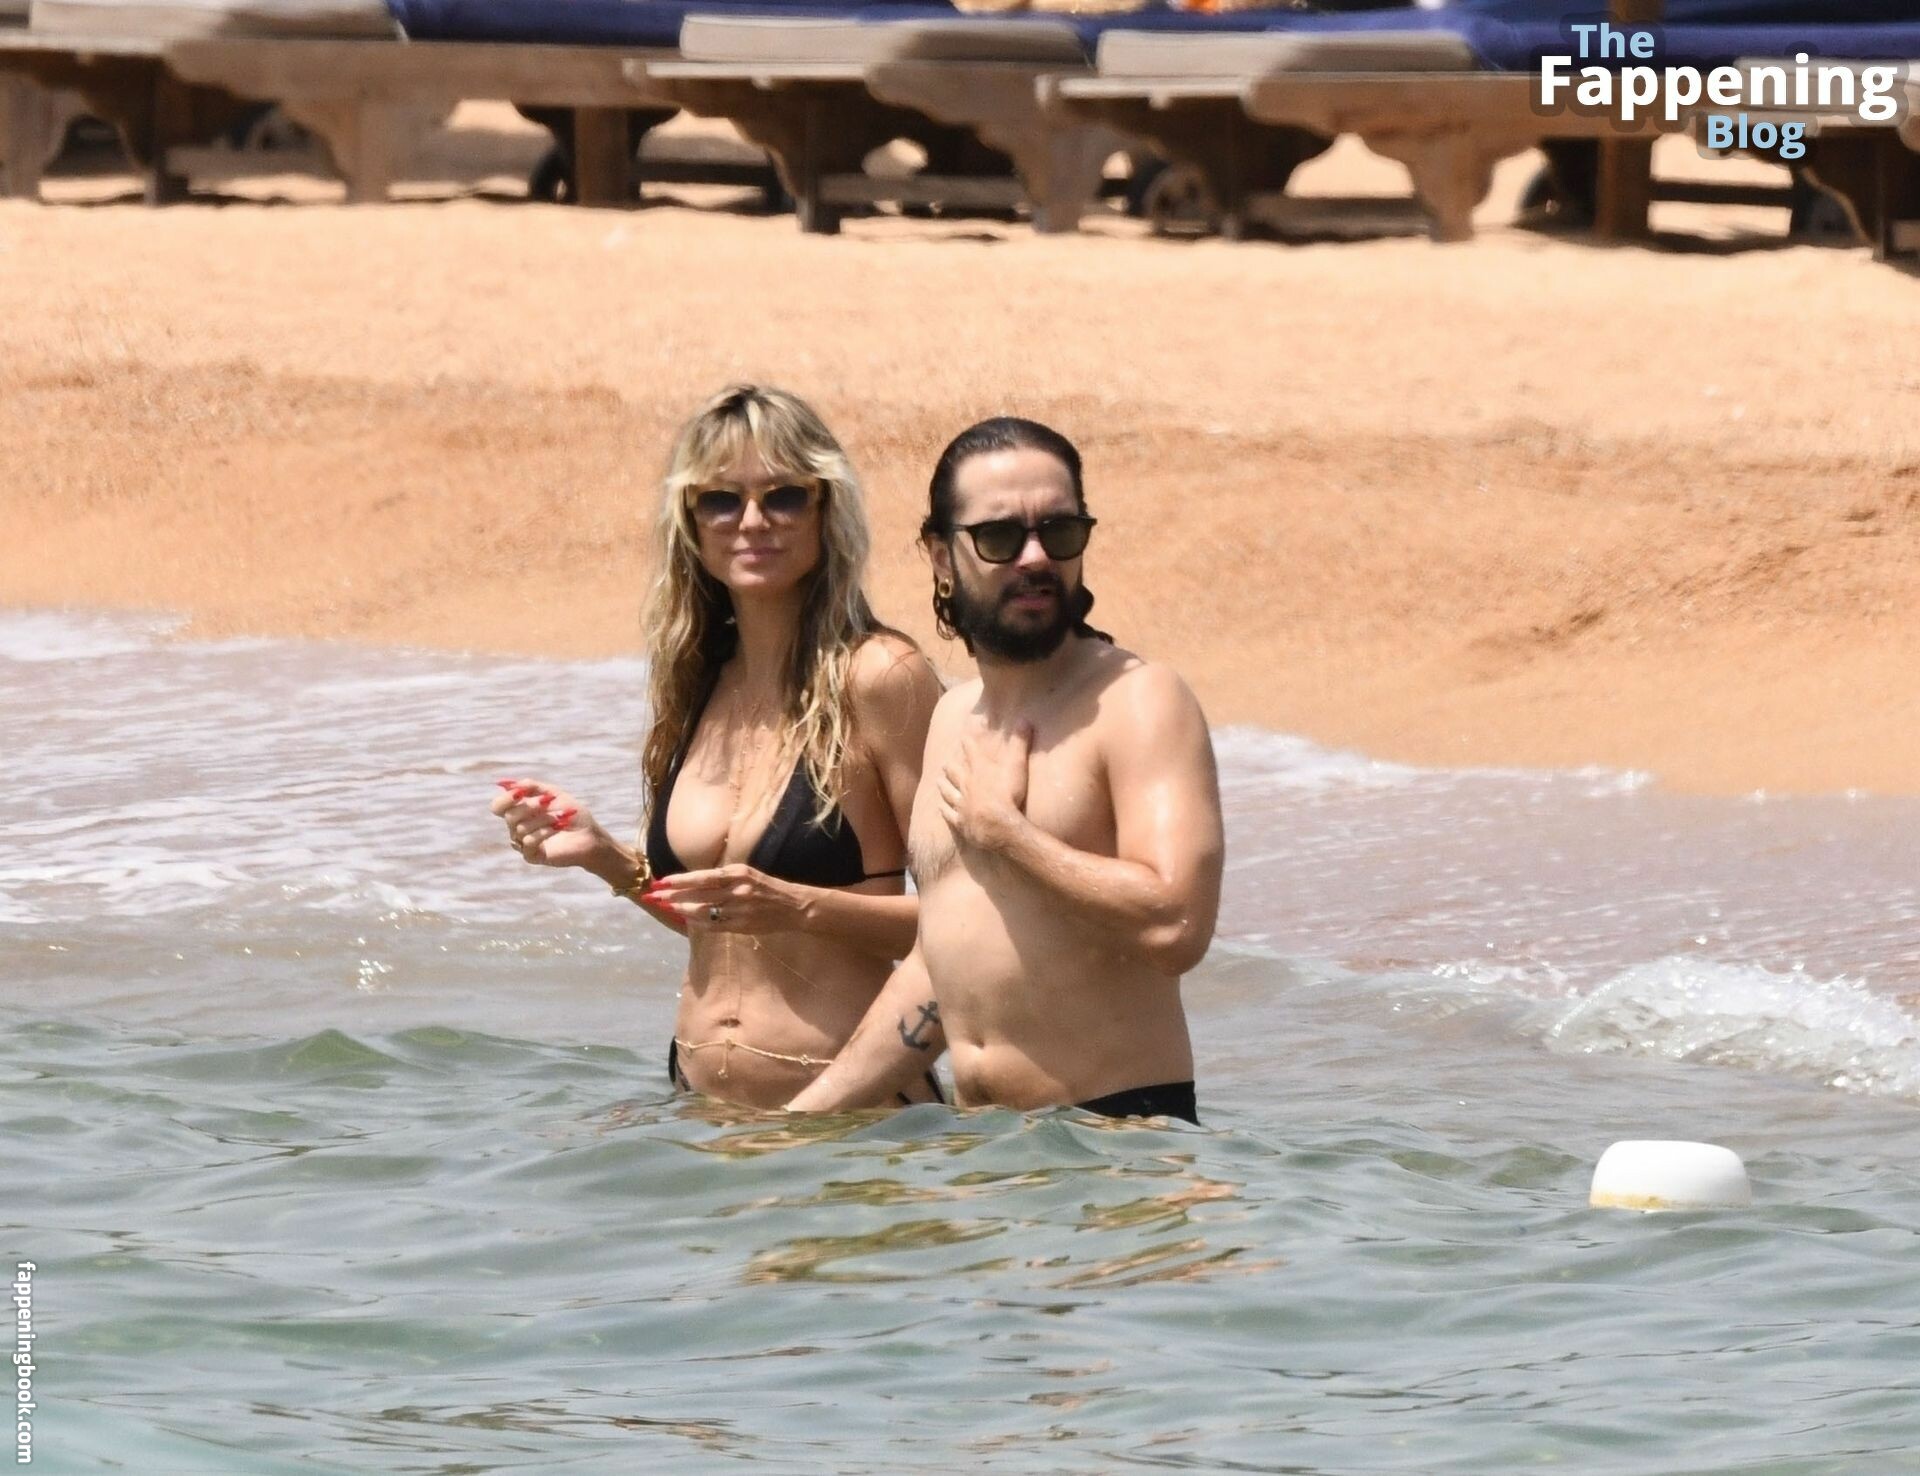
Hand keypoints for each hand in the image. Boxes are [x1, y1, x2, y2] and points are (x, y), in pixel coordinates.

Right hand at [491, 777, 606, 868]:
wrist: (590, 834)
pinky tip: (557, 828)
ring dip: (543, 819)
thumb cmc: (572, 814)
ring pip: (520, 828)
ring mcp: (524, 843)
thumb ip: (532, 787)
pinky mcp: (532, 856)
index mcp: (520, 811)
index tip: (520, 793)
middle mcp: (517, 827)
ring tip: (560, 818)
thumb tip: (507, 784)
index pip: (498, 806)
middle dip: (530, 806)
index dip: (505, 799)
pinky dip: (543, 832)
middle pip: (509, 816)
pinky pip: (527, 842)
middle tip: (548, 802)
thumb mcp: (554, 794)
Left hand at [650, 863, 803, 934]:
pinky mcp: (742, 926)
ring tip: (668, 908)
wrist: (794, 906)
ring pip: (704, 911)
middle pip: (699, 894)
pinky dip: (698, 923)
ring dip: (683, 910)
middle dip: (674, 895)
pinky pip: (714, 925)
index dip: (681, 880)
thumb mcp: (748, 873)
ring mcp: (739, 910)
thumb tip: (696, 880)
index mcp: (738, 874)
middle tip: (655, 896)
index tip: (662, 881)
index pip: (703, 877)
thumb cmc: (769, 888)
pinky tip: (687, 920)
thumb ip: (724, 876)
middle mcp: (737, 890)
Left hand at [936, 721, 1031, 852]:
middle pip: (955, 773)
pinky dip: (944, 810)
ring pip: (949, 793)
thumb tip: (1024, 719)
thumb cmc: (1008, 794)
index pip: (972, 752)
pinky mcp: (960, 822)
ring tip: (938, 781)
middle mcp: (967, 785)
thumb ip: (1020, 742)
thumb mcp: (1017, 764)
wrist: (997, 825)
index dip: (968, 744)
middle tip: (944, 763)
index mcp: (980, 770)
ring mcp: (961, 804)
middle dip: (950, 767)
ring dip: (944, 786)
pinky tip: (940, 807)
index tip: (963, 737)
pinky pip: (949, 814)